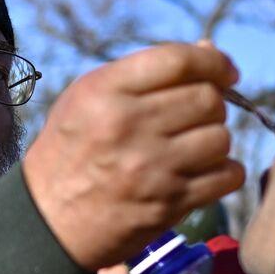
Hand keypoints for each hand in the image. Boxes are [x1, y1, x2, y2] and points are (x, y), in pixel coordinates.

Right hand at [22, 42, 245, 270]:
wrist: (47, 223)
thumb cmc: (69, 153)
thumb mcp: (88, 99)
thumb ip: (145, 74)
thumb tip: (209, 50)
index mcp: (104, 92)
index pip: (178, 61)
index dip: (214, 62)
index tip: (225, 73)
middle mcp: (128, 126)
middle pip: (208, 99)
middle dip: (212, 105)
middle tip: (196, 118)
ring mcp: (150, 167)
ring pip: (221, 138)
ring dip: (216, 141)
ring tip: (194, 149)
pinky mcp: (168, 203)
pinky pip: (227, 176)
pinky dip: (226, 173)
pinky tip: (206, 173)